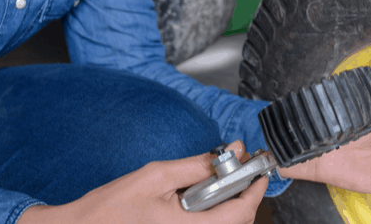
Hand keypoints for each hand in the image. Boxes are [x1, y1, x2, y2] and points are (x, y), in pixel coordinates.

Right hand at [17, 141, 267, 223]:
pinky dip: (211, 213)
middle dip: (242, 195)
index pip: (241, 213)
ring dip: (227, 204)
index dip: (255, 189)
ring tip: (213, 182)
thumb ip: (196, 165)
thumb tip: (230, 153)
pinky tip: (196, 199)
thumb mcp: (157, 175)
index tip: (259, 170)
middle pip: (236, 222)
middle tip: (236, 171)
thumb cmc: (111, 208)